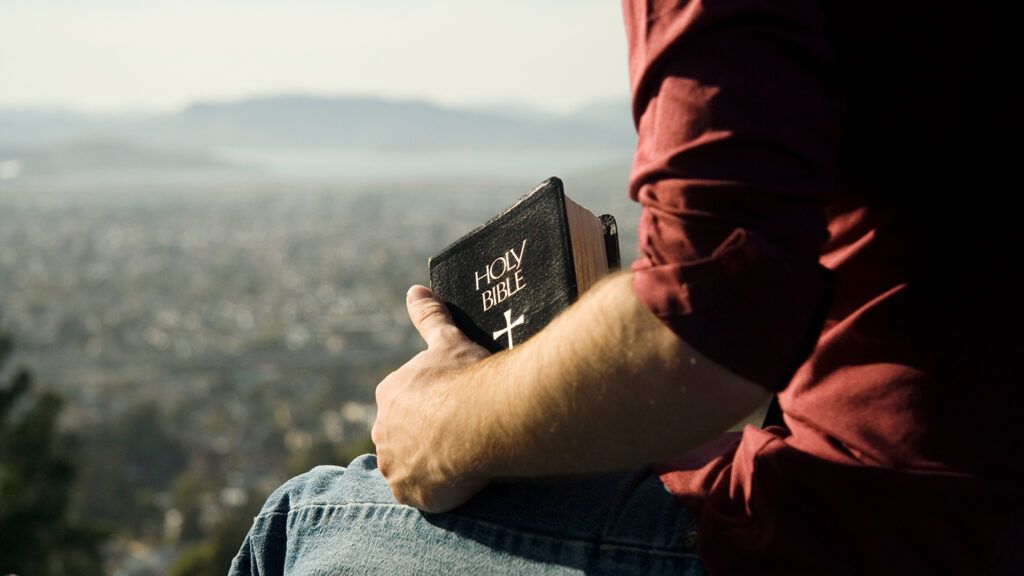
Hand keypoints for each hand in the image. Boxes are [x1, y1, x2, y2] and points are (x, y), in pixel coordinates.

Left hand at [371, 285, 491, 511]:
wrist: (479, 419)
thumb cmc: (466, 377)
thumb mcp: (448, 340)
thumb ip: (429, 317)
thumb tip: (415, 289)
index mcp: (390, 393)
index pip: (403, 402)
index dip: (429, 405)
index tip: (453, 407)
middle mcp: (382, 429)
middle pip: (402, 436)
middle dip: (425, 436)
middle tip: (462, 434)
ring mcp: (392, 463)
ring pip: (408, 465)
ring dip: (428, 464)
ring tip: (462, 458)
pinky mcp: (407, 492)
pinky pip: (418, 494)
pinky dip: (434, 489)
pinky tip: (458, 480)